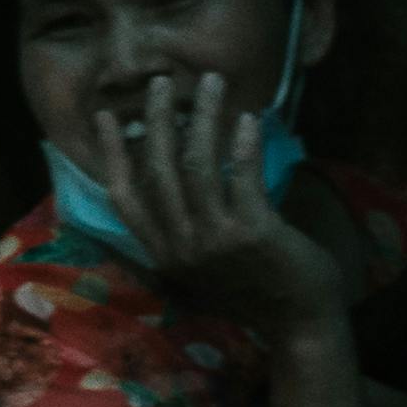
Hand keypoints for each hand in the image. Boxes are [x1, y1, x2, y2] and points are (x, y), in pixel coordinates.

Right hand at [86, 66, 349, 345]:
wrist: (300, 325)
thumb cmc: (255, 289)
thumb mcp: (204, 266)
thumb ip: (183, 229)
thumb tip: (176, 168)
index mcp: (164, 253)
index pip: (125, 197)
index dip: (112, 154)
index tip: (105, 115)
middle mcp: (182, 247)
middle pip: (159, 170)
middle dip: (158, 120)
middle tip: (161, 82)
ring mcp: (216, 240)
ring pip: (199, 164)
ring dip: (204, 116)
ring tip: (212, 82)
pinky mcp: (253, 232)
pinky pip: (243, 174)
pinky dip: (243, 142)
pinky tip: (249, 118)